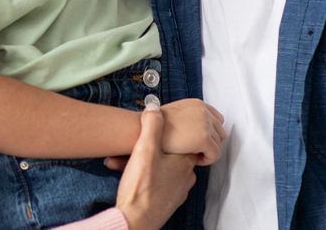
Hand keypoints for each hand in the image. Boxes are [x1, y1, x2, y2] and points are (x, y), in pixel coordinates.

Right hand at [109, 103, 196, 229]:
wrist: (135, 220)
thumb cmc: (141, 187)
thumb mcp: (144, 148)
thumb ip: (151, 124)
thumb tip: (153, 107)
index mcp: (185, 162)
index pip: (190, 141)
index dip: (175, 134)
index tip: (160, 132)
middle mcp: (186, 178)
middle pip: (178, 155)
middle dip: (162, 149)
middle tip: (144, 146)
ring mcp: (178, 192)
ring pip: (171, 171)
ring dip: (157, 165)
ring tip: (137, 162)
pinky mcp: (168, 203)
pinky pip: (164, 185)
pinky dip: (154, 179)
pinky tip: (139, 179)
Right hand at [159, 99, 224, 165]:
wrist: (143, 130)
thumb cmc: (154, 128)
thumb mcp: (174, 114)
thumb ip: (188, 118)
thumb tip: (195, 130)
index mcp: (197, 104)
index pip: (217, 119)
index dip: (208, 133)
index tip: (196, 140)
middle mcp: (204, 111)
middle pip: (220, 132)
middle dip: (209, 142)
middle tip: (193, 148)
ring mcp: (205, 124)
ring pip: (218, 145)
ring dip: (206, 151)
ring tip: (190, 153)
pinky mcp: (204, 138)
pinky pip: (215, 155)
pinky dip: (206, 160)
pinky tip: (192, 159)